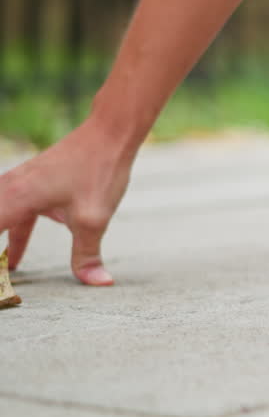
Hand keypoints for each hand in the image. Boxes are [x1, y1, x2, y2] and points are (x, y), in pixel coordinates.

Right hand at [0, 122, 136, 285]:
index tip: (2, 275)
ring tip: (5, 269)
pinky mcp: (31, 182)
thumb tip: (98, 282)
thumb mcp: (94, 219)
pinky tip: (17, 248)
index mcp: (16, 199)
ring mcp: (19, 182)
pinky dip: (10, 232)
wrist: (109, 133)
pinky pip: (10, 211)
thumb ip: (87, 254)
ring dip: (0, 241)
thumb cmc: (98, 172)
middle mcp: (9, 188)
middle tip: (4, 277)